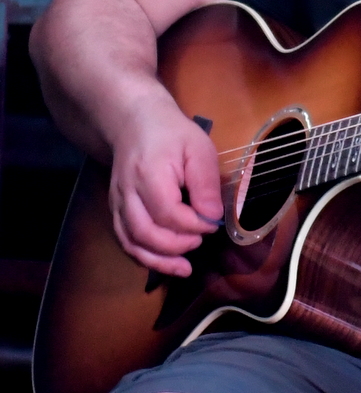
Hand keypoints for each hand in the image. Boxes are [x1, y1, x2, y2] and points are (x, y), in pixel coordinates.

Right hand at [108, 105, 224, 276]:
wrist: (136, 124)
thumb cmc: (173, 134)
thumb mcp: (199, 149)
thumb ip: (206, 183)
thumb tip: (212, 217)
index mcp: (149, 174)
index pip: (168, 212)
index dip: (193, 225)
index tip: (213, 223)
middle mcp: (127, 193)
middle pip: (145, 233)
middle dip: (176, 246)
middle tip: (200, 241)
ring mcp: (117, 203)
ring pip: (131, 242)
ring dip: (158, 261)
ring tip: (184, 268)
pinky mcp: (116, 211)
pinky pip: (125, 241)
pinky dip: (143, 256)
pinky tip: (164, 262)